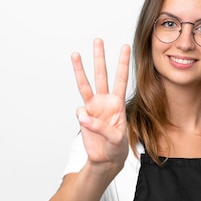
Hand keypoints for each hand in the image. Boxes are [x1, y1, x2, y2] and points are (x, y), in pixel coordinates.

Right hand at [72, 38, 130, 167]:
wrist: (106, 160)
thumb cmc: (117, 148)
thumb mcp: (116, 139)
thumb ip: (101, 126)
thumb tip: (83, 116)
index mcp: (118, 103)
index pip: (121, 79)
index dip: (123, 63)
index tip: (125, 46)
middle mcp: (105, 101)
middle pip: (102, 75)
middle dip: (100, 57)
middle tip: (98, 40)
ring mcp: (93, 107)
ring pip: (85, 84)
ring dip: (80, 69)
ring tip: (75, 54)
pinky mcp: (84, 116)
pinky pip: (79, 112)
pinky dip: (82, 118)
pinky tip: (88, 126)